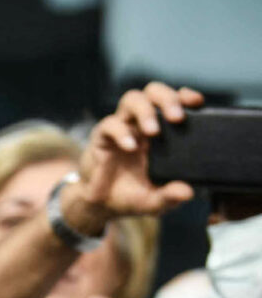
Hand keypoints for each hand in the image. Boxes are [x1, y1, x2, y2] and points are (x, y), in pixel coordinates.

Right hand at [71, 82, 204, 230]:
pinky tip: (130, 147)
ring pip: (132, 99)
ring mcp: (122, 128)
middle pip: (153, 91)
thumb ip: (170, 196)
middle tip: (177, 118)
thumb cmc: (132, 196)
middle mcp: (141, 124)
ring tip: (154, 131)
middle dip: (167, 98)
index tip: (197, 102)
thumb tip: (187, 193)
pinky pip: (110, 124)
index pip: (174, 101)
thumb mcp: (155, 200)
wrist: (100, 206)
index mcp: (161, 131)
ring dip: (145, 111)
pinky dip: (121, 133)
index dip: (185, 96)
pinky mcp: (101, 138)